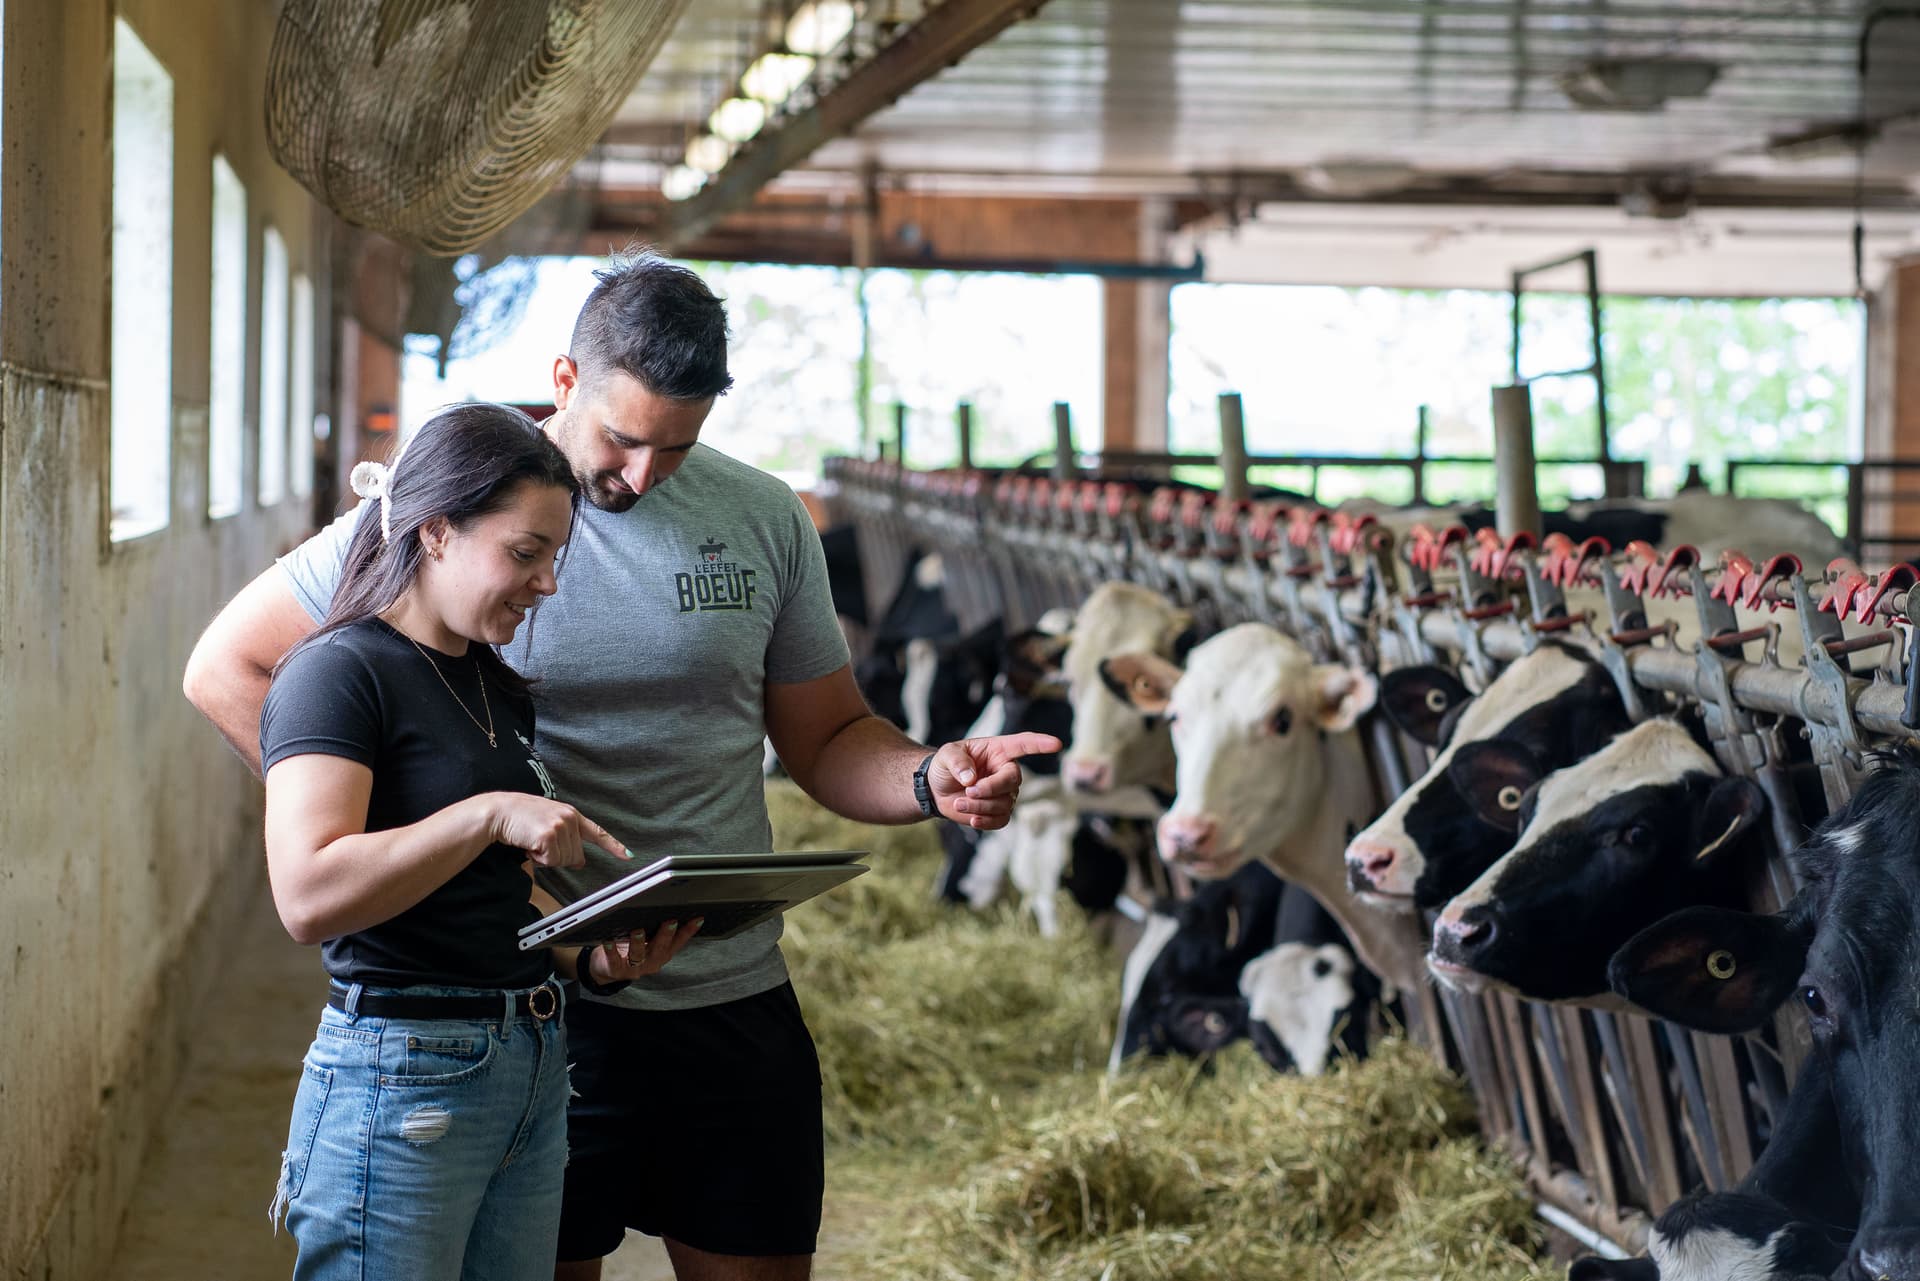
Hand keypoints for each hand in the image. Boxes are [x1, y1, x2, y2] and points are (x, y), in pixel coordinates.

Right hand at [484, 793, 627, 868]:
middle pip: (576, 856)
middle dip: (558, 857)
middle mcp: (569, 818)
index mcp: (571, 814)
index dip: (613, 846)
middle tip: (540, 844)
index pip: (597, 832)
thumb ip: (566, 838)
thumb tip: (579, 861)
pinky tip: (529, 845)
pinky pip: (550, 861)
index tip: (628, 856)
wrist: (499, 811)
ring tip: (532, 841)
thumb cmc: (520, 817)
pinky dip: (538, 859)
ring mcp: (560, 826)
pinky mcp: (549, 835)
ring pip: (563, 860)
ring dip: (546, 858)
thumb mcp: (548, 822)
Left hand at [588, 918, 703, 981]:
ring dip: (639, 943)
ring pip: (637, 955)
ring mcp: (633, 968)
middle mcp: (651, 962)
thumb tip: (673, 908)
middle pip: (660, 949)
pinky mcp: (615, 970)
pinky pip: (613, 960)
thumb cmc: (630, 949)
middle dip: (666, 935)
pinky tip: (609, 940)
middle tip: (670, 922)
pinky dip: (611, 950)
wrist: (607, 970)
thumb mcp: (650, 943)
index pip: (678, 942)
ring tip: (638, 931)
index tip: (697, 919)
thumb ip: (661, 931)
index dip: (689, 932)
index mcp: (662, 954)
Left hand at [926, 732, 1062, 830]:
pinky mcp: (998, 811)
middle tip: (968, 791)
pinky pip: (1001, 820)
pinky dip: (986, 822)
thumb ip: (958, 763)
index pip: (1023, 744)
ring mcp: (1004, 793)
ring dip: (980, 806)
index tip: (1056, 744)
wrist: (937, 789)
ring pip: (1004, 803)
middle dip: (991, 789)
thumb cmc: (945, 765)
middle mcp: (1005, 771)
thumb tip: (971, 778)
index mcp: (997, 750)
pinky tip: (972, 819)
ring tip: (959, 803)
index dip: (1040, 744)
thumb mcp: (946, 756)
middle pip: (1013, 780)